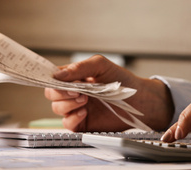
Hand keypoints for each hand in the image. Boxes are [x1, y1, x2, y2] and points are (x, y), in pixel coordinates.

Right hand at [44, 55, 173, 131]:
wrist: (139, 100)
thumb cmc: (122, 80)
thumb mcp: (100, 66)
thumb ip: (79, 68)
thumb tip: (58, 75)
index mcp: (74, 77)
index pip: (53, 77)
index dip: (52, 79)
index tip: (58, 81)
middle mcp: (73, 92)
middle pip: (51, 94)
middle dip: (61, 93)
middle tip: (78, 91)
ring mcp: (76, 108)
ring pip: (57, 108)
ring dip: (68, 104)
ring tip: (85, 100)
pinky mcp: (82, 123)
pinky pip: (67, 124)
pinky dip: (72, 118)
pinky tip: (84, 112)